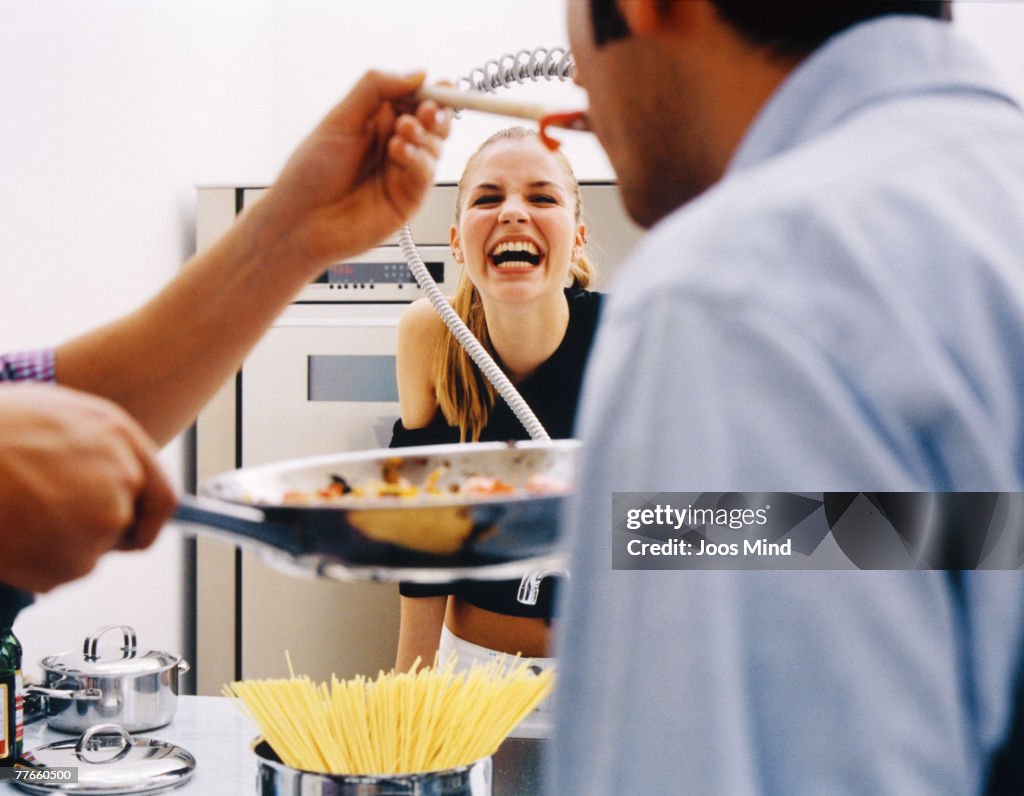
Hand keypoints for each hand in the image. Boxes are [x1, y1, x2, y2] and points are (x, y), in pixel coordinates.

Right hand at [0, 384, 175, 591]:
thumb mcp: (55, 416)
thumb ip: (96, 449)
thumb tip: (113, 480)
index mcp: (120, 437)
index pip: (162, 496)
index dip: (147, 520)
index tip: (136, 533)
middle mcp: (123, 479)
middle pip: (120, 526)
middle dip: (86, 529)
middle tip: (36, 513)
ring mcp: (103, 521)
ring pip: (86, 551)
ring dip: (55, 545)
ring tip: (13, 514)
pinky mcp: (74, 559)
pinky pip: (58, 573)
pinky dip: (33, 565)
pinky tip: (7, 535)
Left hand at [243, 69, 451, 268]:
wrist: (301, 221)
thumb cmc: (310, 174)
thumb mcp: (340, 118)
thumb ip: (376, 89)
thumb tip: (417, 74)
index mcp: (376, 121)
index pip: (416, 100)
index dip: (432, 92)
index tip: (441, 87)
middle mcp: (393, 146)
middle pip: (433, 124)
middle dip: (436, 114)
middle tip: (427, 111)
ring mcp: (402, 173)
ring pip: (434, 148)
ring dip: (424, 136)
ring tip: (401, 133)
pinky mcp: (408, 200)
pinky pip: (426, 175)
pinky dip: (419, 160)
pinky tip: (399, 154)